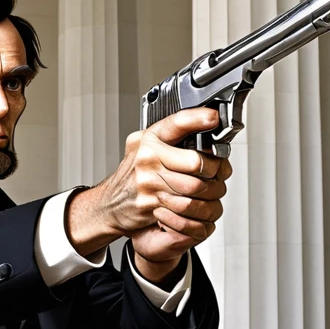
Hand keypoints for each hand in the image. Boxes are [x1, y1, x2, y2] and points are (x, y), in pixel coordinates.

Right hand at [67, 108, 231, 280]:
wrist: (109, 203)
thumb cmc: (133, 174)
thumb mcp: (144, 145)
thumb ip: (169, 136)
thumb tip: (204, 127)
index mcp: (148, 140)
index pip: (176, 123)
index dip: (198, 119)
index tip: (213, 118)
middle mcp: (147, 158)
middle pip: (196, 162)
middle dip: (216, 169)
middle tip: (219, 171)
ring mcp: (148, 182)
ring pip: (195, 187)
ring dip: (211, 192)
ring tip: (211, 190)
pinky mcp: (151, 204)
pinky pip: (185, 207)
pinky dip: (196, 210)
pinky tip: (196, 205)